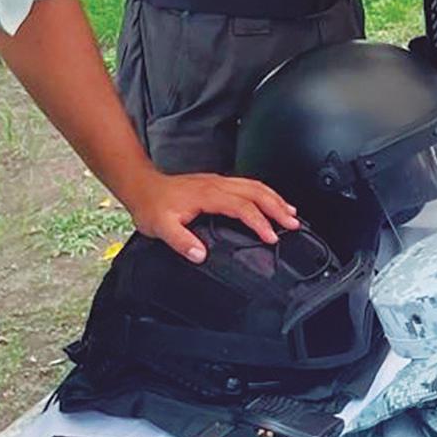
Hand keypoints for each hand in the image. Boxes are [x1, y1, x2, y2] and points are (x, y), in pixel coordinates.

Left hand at [121, 172, 299, 261]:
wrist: (143, 187)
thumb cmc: (153, 207)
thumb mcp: (162, 228)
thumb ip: (182, 242)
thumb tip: (201, 255)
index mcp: (208, 195)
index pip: (241, 206)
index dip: (259, 221)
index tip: (271, 236)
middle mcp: (217, 184)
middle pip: (255, 191)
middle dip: (277, 207)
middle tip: (293, 223)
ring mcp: (218, 181)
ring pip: (254, 185)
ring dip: (274, 198)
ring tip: (291, 212)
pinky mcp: (218, 183)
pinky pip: (248, 184)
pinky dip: (264, 193)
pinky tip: (270, 201)